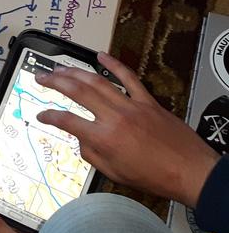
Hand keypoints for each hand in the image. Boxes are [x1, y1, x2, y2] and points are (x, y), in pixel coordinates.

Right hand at [34, 52, 219, 207]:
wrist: (191, 172)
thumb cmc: (156, 177)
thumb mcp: (115, 173)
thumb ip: (92, 154)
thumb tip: (82, 140)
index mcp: (104, 138)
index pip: (66, 121)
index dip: (49, 116)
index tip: (41, 115)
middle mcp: (114, 118)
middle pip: (77, 92)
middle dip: (54, 82)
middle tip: (41, 77)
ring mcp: (132, 106)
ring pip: (97, 81)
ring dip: (75, 72)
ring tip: (60, 68)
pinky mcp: (148, 102)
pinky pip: (129, 78)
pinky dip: (114, 65)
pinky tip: (101, 56)